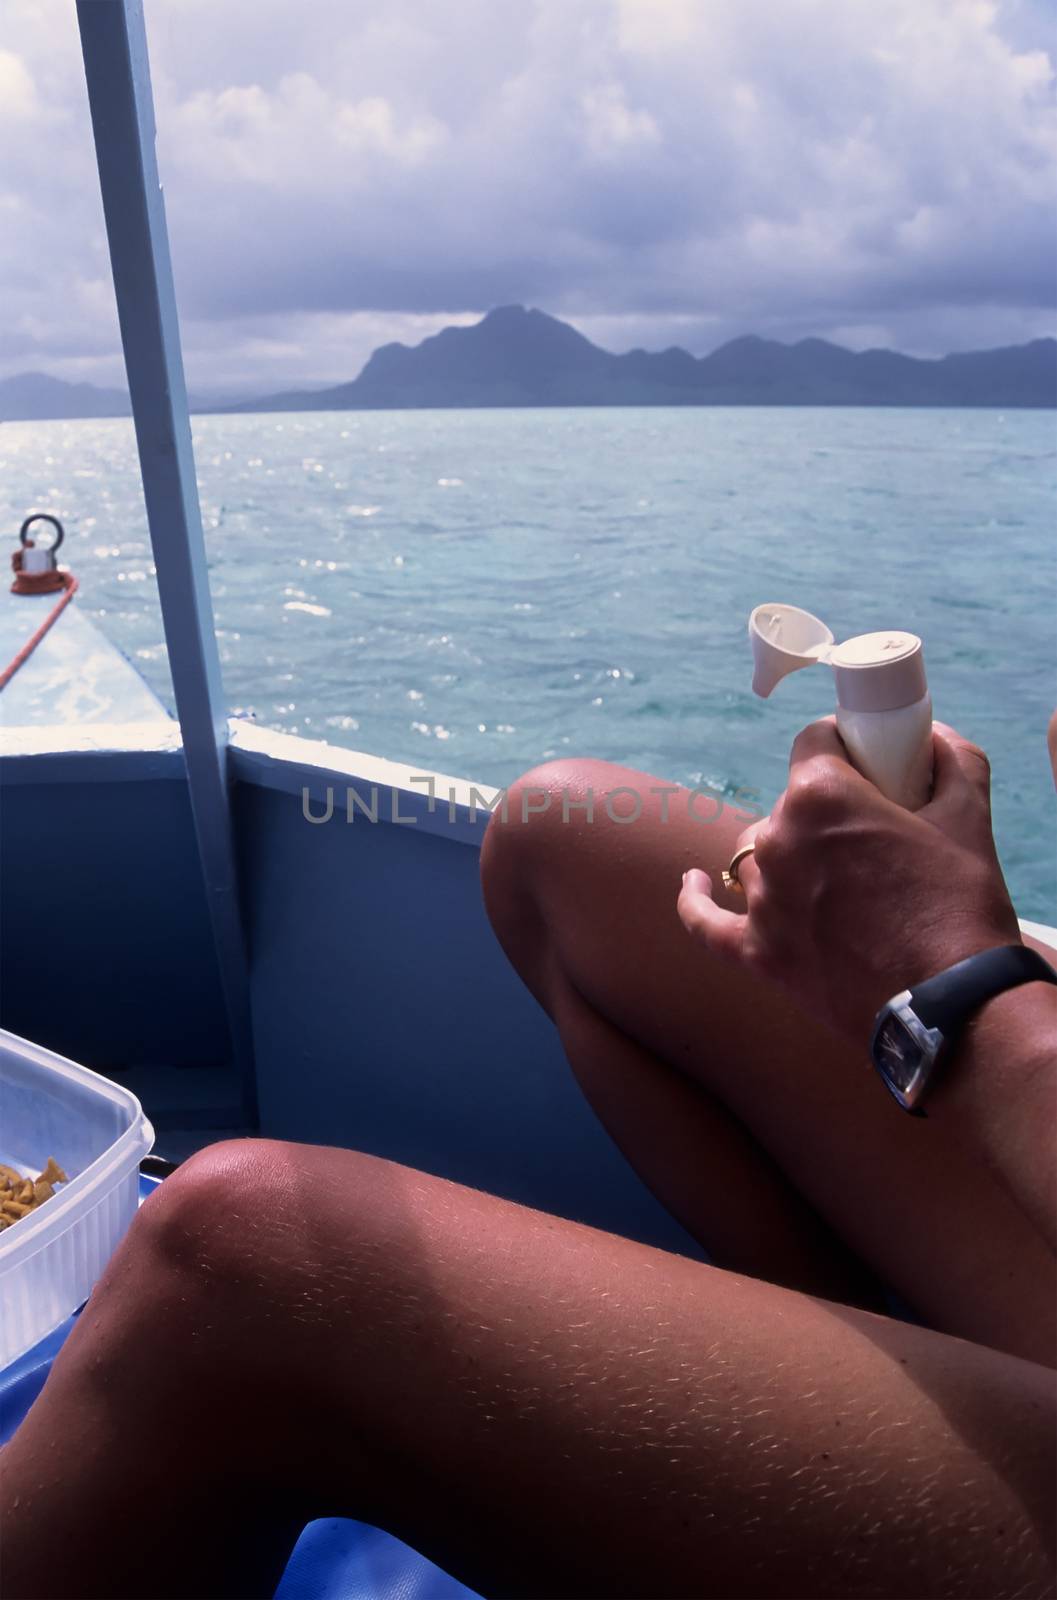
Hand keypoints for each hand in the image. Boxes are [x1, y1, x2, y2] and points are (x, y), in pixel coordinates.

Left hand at [677, 719, 1022, 1047]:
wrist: (950, 1006)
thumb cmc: (958, 906)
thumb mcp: (968, 816)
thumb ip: (951, 761)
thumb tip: (934, 739)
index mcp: (820, 796)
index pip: (815, 743)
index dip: (844, 749)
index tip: (867, 767)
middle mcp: (777, 840)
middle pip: (790, 804)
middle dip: (827, 814)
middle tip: (874, 841)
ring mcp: (761, 899)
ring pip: (760, 855)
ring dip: (792, 857)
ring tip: (836, 878)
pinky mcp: (757, 953)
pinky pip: (706, 921)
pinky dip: (697, 901)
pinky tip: (695, 883)